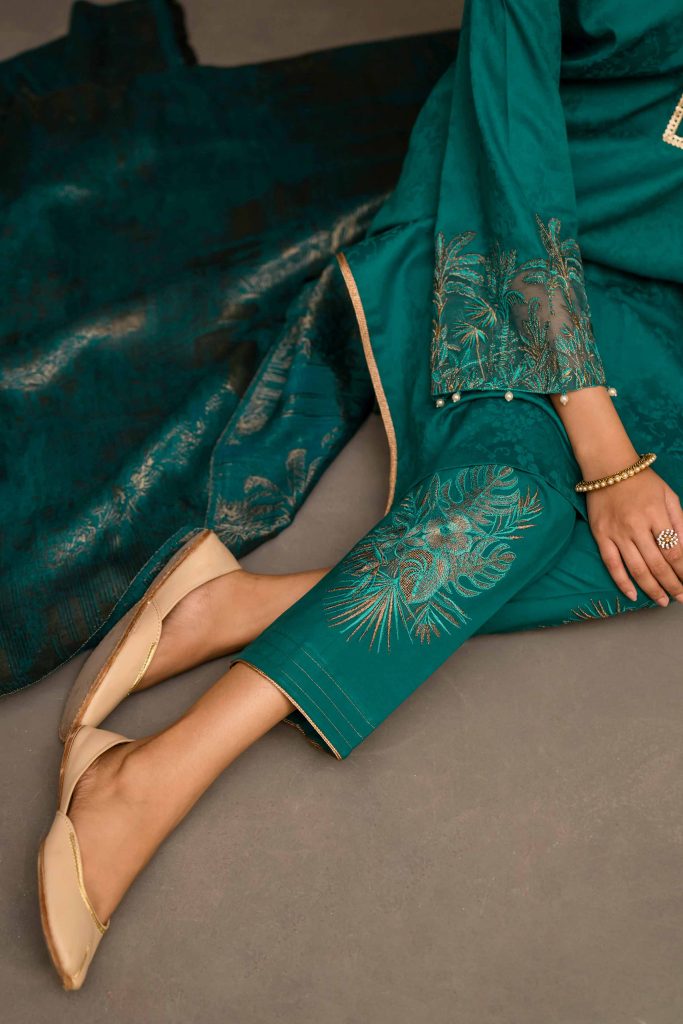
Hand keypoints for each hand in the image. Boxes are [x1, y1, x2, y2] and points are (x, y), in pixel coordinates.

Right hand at [586, 468, 682, 605]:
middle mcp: (636, 526)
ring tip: (663, 601)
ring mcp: (617, 532)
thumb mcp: (668, 496)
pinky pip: (612, 564)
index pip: (674, 551)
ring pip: (637, 568)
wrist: (607, 467)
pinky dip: (622, 582)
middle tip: (681, 598)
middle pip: (657, 564)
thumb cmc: (642, 481)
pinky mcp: (601, 536)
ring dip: (652, 588)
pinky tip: (633, 595)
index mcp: (656, 514)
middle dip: (672, 585)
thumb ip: (680, 522)